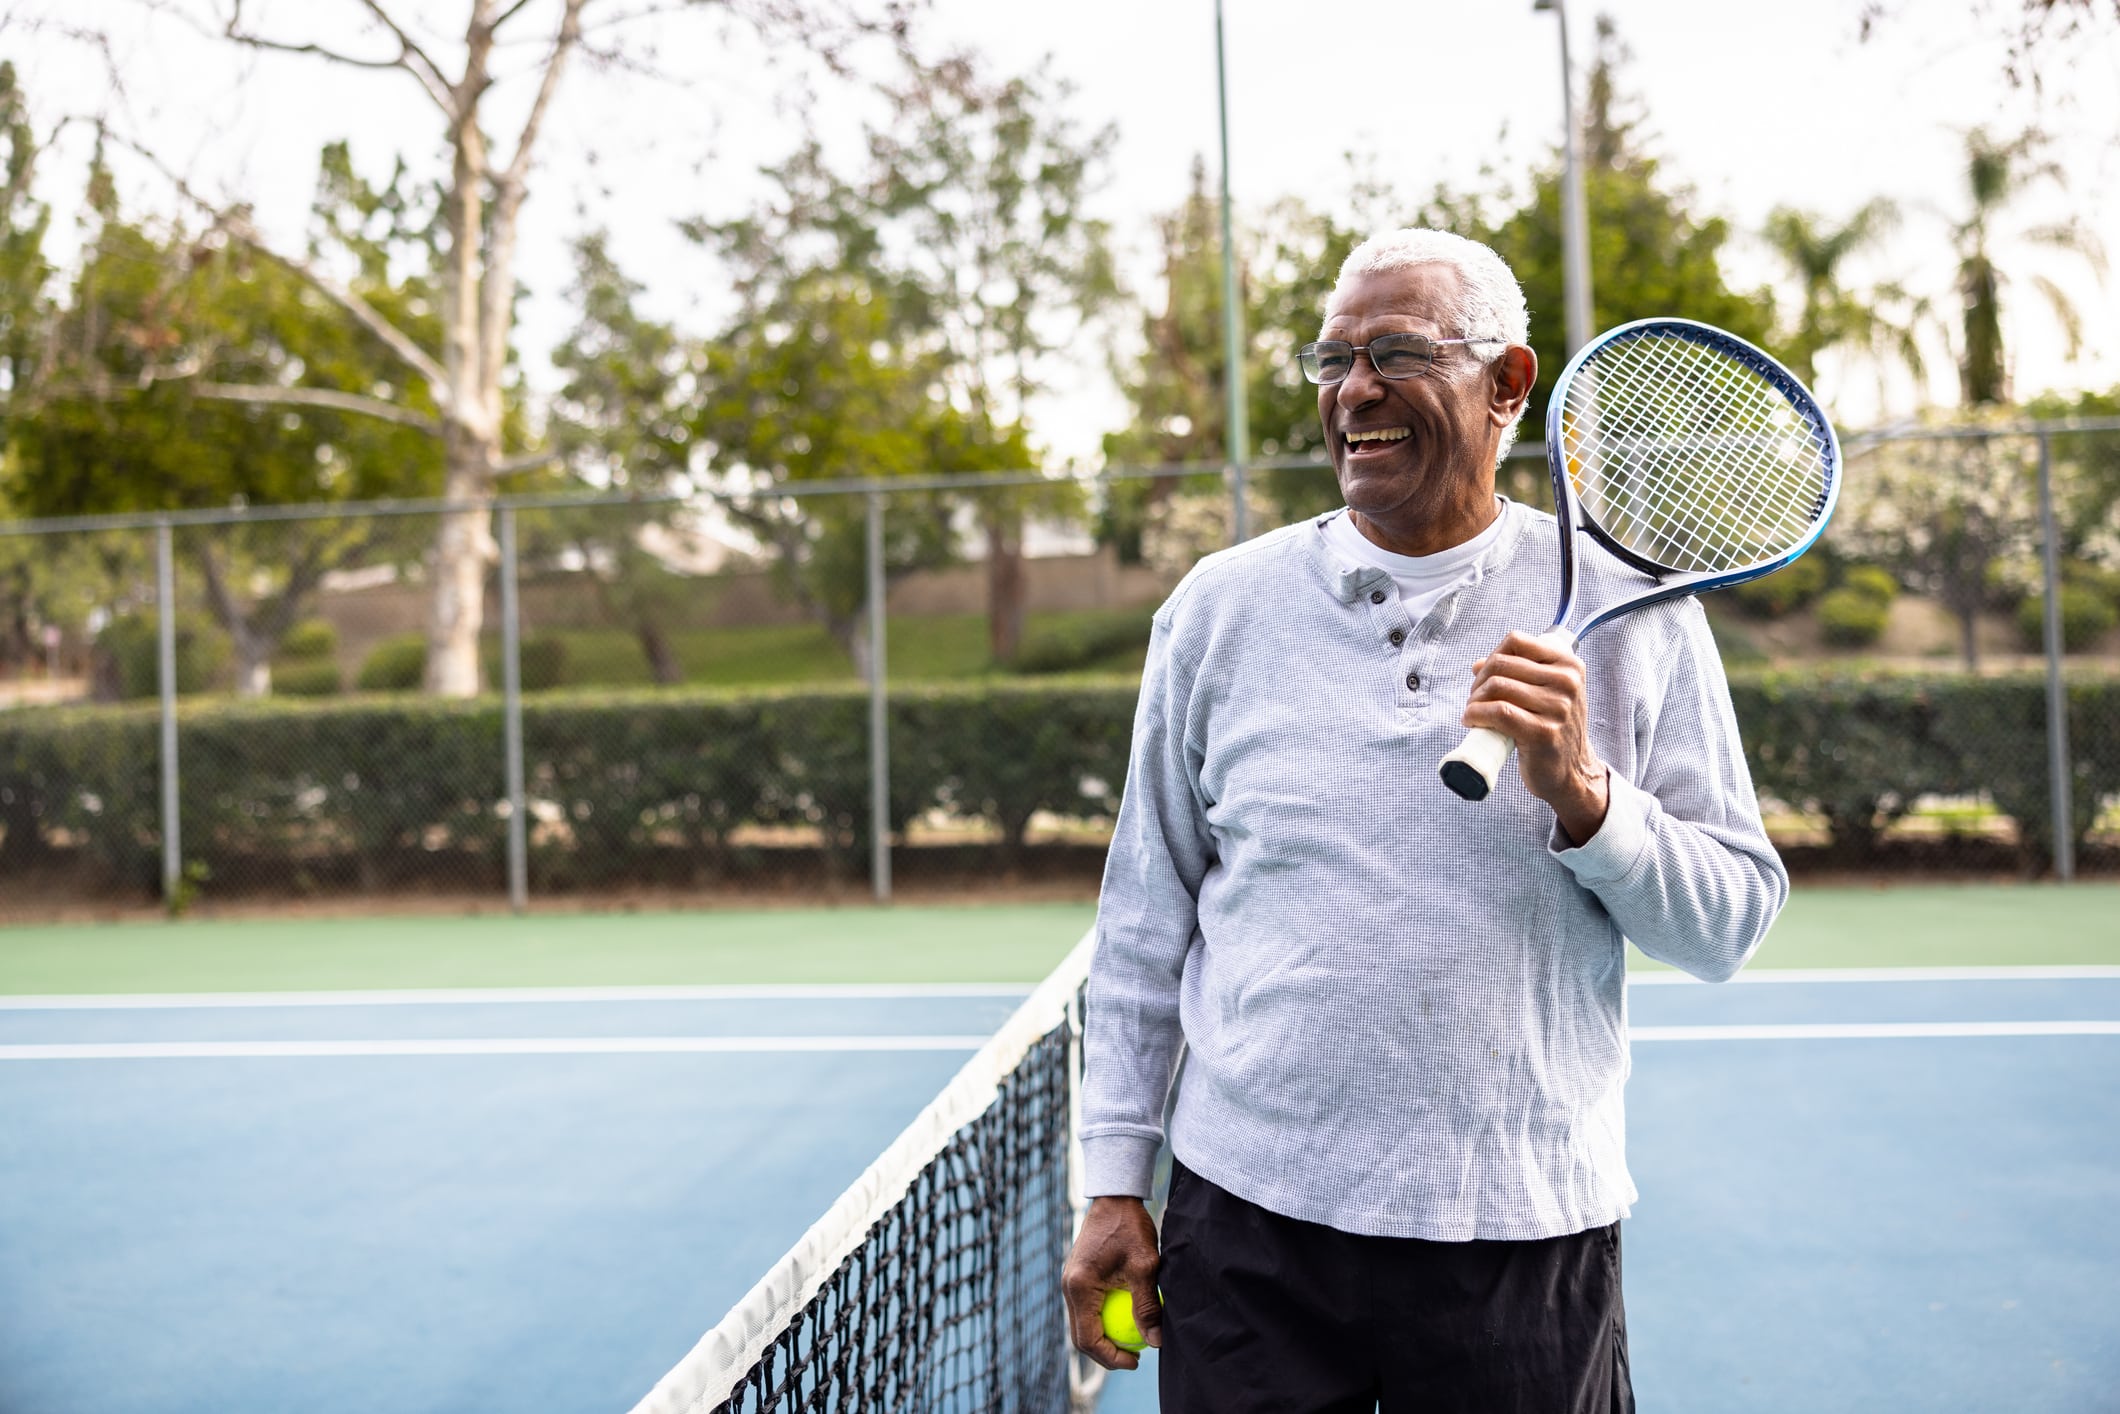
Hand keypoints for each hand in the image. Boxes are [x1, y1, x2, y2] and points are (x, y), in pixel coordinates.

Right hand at [1061, 1195, 1162, 1370]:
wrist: (1115, 1196)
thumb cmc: (1130, 1227)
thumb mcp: (1145, 1266)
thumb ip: (1148, 1305)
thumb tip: (1155, 1341)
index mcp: (1079, 1287)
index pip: (1089, 1338)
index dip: (1111, 1357)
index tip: (1136, 1361)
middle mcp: (1068, 1287)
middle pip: (1081, 1336)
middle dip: (1106, 1353)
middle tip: (1135, 1357)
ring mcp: (1070, 1281)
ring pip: (1082, 1324)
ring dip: (1104, 1338)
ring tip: (1133, 1341)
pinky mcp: (1078, 1276)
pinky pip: (1086, 1308)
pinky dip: (1103, 1320)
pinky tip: (1127, 1318)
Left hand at [1464, 629, 1609, 842]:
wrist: (1572, 772)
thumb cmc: (1554, 729)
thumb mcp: (1548, 694)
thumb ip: (1519, 674)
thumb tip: (1478, 664)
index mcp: (1569, 665)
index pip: (1516, 641)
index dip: (1492, 655)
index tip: (1485, 675)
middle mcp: (1567, 682)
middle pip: (1502, 664)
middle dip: (1479, 681)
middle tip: (1475, 699)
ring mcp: (1558, 708)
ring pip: (1497, 686)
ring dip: (1474, 700)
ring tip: (1473, 712)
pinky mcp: (1543, 732)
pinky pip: (1498, 712)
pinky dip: (1476, 714)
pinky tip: (1471, 721)